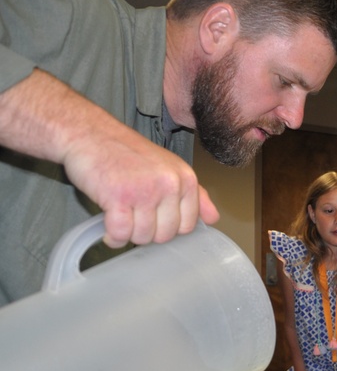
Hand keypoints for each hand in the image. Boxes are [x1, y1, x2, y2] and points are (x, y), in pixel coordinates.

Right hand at [67, 132, 216, 246]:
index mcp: (185, 178)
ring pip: (143, 237)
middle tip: (132, 215)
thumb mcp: (168, 167)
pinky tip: (108, 227)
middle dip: (147, 232)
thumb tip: (214, 218)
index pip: (187, 226)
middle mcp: (169, 184)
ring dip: (128, 234)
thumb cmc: (125, 152)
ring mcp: (145, 191)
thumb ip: (195, 194)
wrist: (88, 133)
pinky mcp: (118, 197)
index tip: (153, 216)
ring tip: (120, 216)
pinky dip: (112, 237)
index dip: (168, 227)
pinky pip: (120, 234)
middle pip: (165, 235)